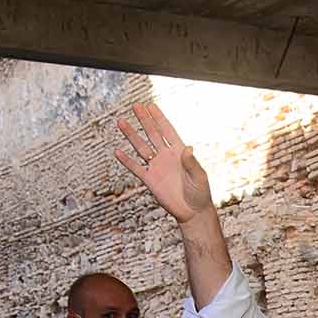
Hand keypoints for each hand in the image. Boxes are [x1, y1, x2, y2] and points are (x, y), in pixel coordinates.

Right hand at [114, 103, 213, 224]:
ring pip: (141, 147)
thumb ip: (192, 163)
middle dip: (144, 120)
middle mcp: (166, 157)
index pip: (168, 131)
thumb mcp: (199, 177)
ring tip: (121, 122)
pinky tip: (117, 151)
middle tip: (135, 106)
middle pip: (153, 134)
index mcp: (180, 153)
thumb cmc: (200, 193)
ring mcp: (157, 167)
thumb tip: (188, 147)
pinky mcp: (150, 180)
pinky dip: (126, 160)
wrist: (193, 212)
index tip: (151, 105)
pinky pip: (136, 167)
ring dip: (132, 135)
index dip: (159, 118)